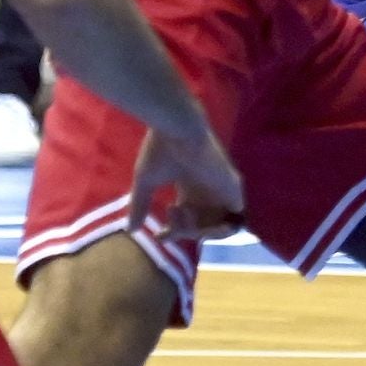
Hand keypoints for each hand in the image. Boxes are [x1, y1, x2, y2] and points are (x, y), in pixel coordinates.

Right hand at [128, 121, 244, 240]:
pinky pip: (234, 219)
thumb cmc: (161, 150)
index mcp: (191, 187)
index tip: (159, 236)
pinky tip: (194, 217)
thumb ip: (140, 205)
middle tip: (169, 213)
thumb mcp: (147, 182)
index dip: (175, 232)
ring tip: (177, 210)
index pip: (189, 218)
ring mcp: (221, 190)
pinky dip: (216, 228)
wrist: (177, 129)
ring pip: (217, 225)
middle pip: (202, 225)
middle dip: (184, 230)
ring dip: (196, 230)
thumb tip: (131, 229)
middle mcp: (208, 191)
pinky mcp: (232, 189)